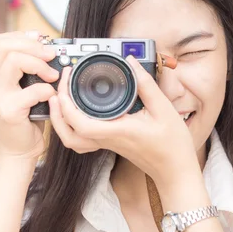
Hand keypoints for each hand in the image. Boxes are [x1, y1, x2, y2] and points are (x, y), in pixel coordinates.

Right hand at [0, 31, 60, 162]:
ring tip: (52, 75)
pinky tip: (51, 96)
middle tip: (51, 55)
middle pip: (3, 46)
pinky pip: (29, 91)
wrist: (18, 151)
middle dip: (31, 46)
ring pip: (12, 61)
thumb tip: (49, 50)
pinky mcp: (9, 112)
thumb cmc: (26, 120)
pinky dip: (45, 89)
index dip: (20, 37)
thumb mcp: (25, 91)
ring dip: (38, 63)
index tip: (40, 40)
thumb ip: (30, 73)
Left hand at [49, 55, 199, 188]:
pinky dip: (71, 127)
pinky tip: (75, 111)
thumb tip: (130, 61)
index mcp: (117, 131)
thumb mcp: (164, 109)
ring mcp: (106, 144)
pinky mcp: (109, 144)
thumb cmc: (172, 144)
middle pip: (68, 133)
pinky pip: (82, 140)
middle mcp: (107, 140)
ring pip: (72, 140)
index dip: (66, 104)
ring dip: (60, 121)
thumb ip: (145, 84)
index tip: (67, 80)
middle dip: (57, 110)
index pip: (80, 123)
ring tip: (61, 98)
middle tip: (60, 86)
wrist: (175, 170)